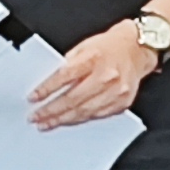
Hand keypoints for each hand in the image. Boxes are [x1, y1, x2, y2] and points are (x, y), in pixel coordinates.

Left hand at [27, 17, 158, 129]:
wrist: (137, 50)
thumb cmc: (108, 46)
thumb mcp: (83, 47)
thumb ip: (67, 64)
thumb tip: (47, 84)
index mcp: (94, 58)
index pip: (65, 76)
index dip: (46, 89)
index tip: (32, 98)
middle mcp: (107, 76)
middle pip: (73, 98)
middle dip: (51, 110)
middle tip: (36, 117)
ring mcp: (116, 91)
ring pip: (84, 111)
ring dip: (63, 119)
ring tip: (47, 123)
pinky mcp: (122, 103)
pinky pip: (97, 116)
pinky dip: (80, 119)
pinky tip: (68, 121)